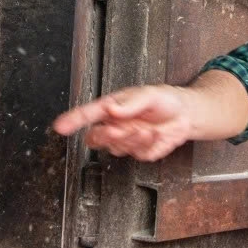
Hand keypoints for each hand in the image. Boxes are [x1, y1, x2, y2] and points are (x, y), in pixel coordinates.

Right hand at [52, 85, 194, 161]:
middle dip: (105, 136)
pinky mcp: (140, 152)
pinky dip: (147, 144)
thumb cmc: (164, 99)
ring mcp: (127, 140)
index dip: (73, 120)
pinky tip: (156, 134)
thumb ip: (130, 103)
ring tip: (147, 129)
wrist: (186, 114)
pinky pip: (137, 153)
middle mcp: (115, 125)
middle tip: (117, 130)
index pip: (87, 115)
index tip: (60, 126)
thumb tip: (112, 108)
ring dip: (130, 139)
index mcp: (112, 107)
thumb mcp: (148, 94)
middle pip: (95, 138)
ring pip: (116, 148)